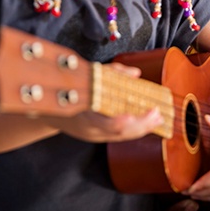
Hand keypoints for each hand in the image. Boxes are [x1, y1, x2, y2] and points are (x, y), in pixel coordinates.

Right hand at [43, 62, 164, 142]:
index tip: (131, 117)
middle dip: (140, 124)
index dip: (117, 122)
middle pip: (118, 132)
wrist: (51, 109)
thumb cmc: (72, 89)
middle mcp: (89, 128)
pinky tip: (148, 123)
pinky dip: (135, 130)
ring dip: (142, 128)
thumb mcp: (88, 77)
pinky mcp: (98, 137)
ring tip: (158, 118)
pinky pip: (120, 136)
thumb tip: (135, 73)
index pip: (101, 122)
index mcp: (83, 113)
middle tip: (157, 114)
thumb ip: (112, 74)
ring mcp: (94, 134)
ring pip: (121, 136)